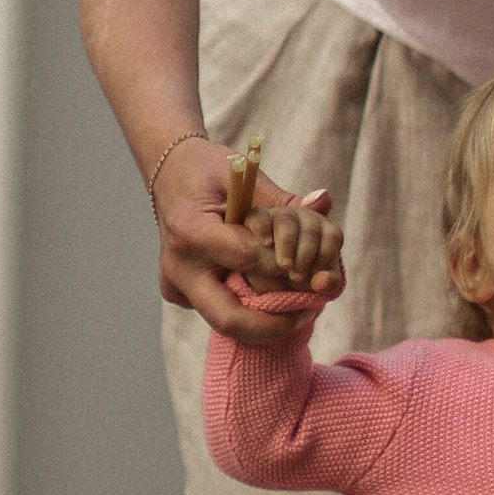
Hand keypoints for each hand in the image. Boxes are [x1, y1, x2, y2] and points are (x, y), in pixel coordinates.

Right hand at [152, 142, 335, 344]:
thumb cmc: (207, 169)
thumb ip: (282, 198)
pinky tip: (272, 297)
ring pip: (225, 321)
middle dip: (274, 324)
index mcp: (191, 232)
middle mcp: (178, 267)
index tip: (308, 269)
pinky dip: (248, 308)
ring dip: (265, 321)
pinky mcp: (179, 295)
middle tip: (310, 312)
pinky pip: (219, 310)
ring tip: (299, 307)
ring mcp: (175, 286)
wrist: (169, 175)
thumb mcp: (243, 174)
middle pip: (229, 318)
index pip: (246, 259)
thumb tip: (324, 201)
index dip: (281, 266)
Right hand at [243, 198, 344, 302]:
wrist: (270, 276)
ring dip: (287, 243)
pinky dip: (263, 228)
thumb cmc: (299, 276)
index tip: (316, 274)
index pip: (332, 235)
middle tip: (298, 277)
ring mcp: (281, 215)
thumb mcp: (316, 282)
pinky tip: (266, 243)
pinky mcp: (257, 217)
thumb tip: (324, 282)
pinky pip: (260, 215)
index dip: (326, 255)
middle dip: (306, 255)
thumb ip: (328, 282)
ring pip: (287, 219)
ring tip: (284, 265)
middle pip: (310, 228)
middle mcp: (305, 218)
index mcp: (324, 230)